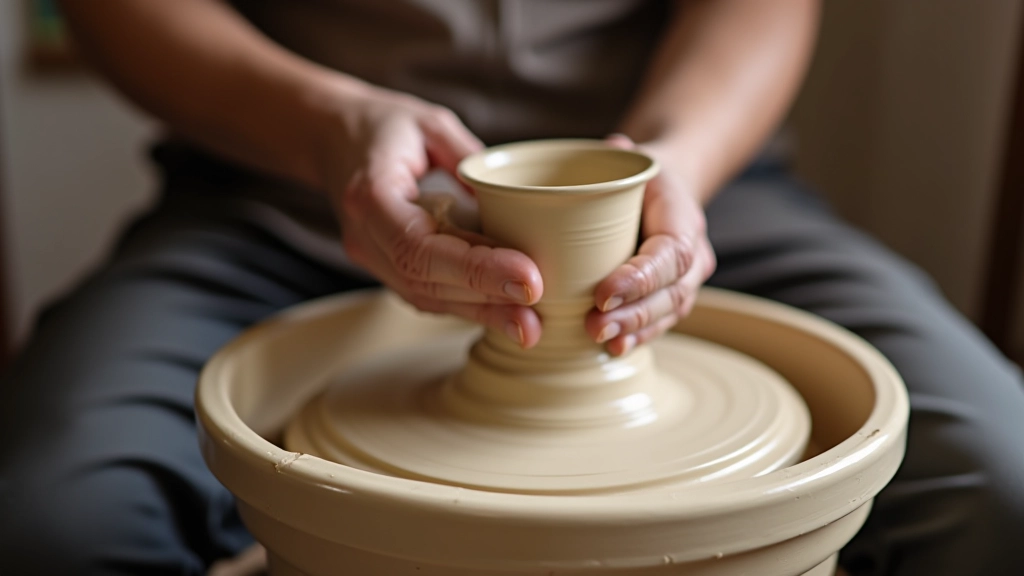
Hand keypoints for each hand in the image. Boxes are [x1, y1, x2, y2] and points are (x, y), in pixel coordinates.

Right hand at [324, 84, 543, 347]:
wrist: (331, 138)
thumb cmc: (383, 126)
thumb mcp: (430, 123)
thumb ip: (470, 158)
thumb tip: (516, 198)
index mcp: (370, 194)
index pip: (421, 245)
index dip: (475, 268)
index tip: (527, 277)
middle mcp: (364, 235)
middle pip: (425, 282)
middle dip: (485, 301)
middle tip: (534, 318)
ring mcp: (371, 257)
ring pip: (426, 298)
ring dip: (481, 314)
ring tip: (529, 325)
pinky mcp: (386, 267)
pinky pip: (427, 294)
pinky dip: (468, 305)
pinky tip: (505, 313)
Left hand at [586, 135, 716, 355]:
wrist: (665, 190)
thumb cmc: (641, 175)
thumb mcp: (632, 157)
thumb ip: (621, 153)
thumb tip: (613, 146)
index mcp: (683, 218)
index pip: (670, 254)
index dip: (640, 277)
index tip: (602, 293)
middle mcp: (693, 253)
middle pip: (670, 292)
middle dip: (633, 313)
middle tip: (593, 325)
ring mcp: (686, 281)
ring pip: (668, 312)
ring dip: (635, 330)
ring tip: (600, 340)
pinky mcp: (671, 298)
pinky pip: (660, 322)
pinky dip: (638, 337)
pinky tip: (613, 349)